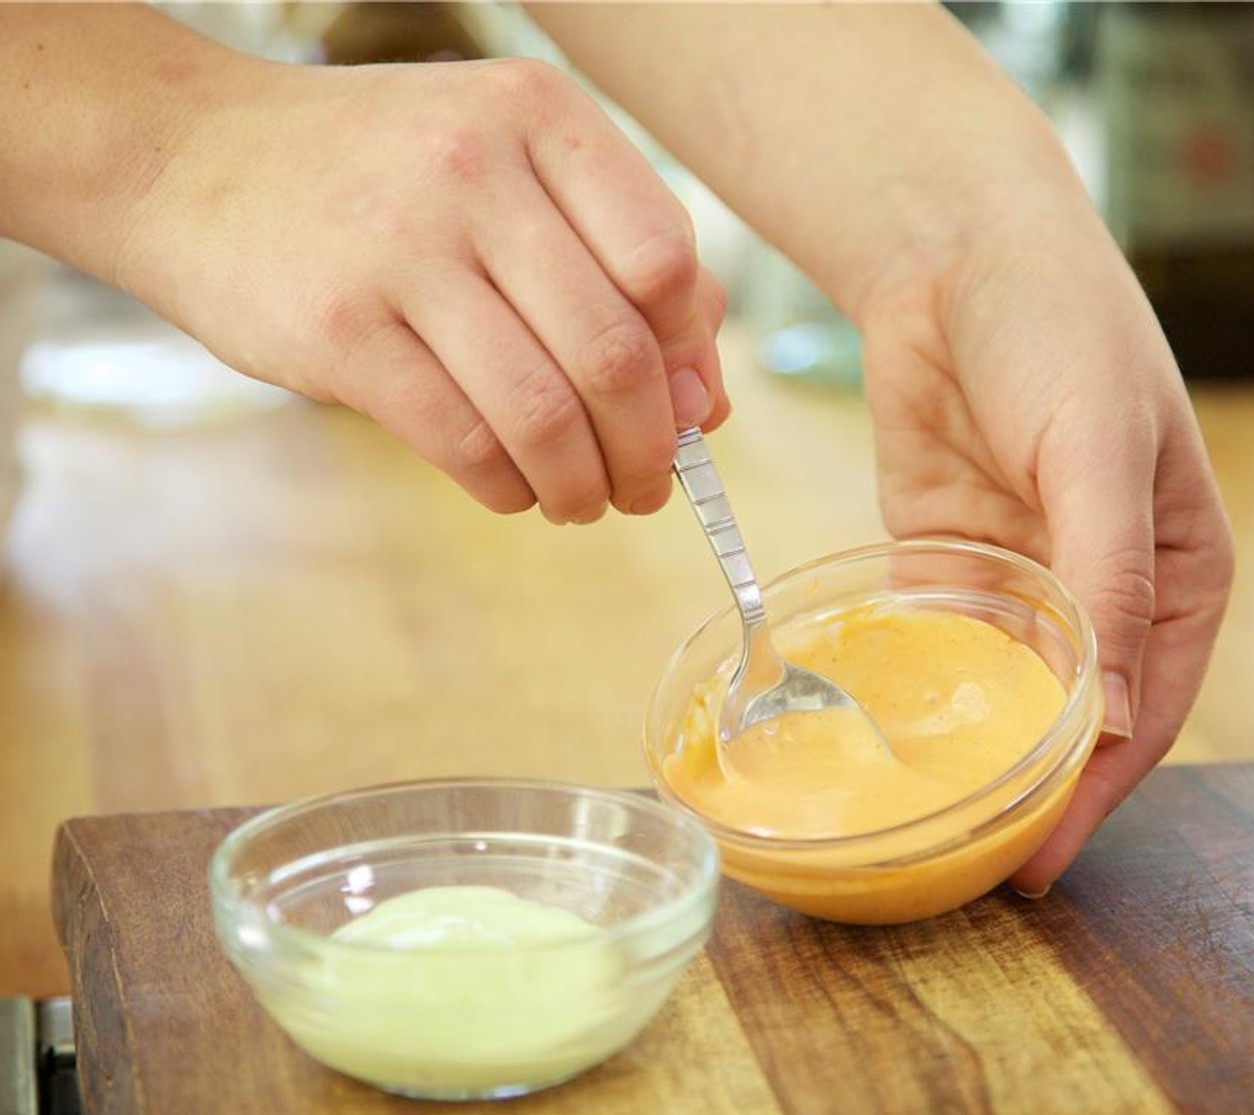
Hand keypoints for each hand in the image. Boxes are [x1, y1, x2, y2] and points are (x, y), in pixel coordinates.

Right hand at [116, 52, 727, 522]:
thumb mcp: (508, 171)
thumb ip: (618, 262)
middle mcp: (476, 170)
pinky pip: (464, 442)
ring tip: (586, 502)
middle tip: (647, 487)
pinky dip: (508, 489)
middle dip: (649, 450)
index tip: (684, 408)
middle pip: (614, 353)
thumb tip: (706, 401)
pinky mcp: (339, 331)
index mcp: (538, 118)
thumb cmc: (383, 180)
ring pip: (544, 412)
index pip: (666, 259)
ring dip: (584, 485)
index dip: (688, 356)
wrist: (192, 161)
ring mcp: (401, 248)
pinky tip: (514, 490)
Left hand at [858, 181, 1233, 894]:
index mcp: (1173, 571)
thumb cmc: (1060, 332)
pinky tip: (877, 737)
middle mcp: (1097, 587)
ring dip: (965, 750)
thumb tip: (1115, 724)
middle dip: (1027, 789)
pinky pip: (930, 640)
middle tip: (967, 866)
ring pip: (996, 689)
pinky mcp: (939, 554)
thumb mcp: (1100, 452)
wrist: (952, 254)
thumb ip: (1108, 581)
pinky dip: (910, 687)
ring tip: (917, 821)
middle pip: (1070, 715)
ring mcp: (1015, 575)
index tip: (1041, 862)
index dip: (1098, 792)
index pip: (1146, 711)